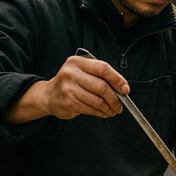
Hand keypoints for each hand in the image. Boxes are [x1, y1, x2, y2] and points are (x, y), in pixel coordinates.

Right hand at [4, 55, 129, 123]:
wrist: (50, 95)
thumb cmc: (72, 82)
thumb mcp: (83, 71)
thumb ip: (101, 76)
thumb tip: (122, 88)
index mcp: (77, 62)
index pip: (103, 68)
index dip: (117, 79)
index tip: (125, 89)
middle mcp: (71, 73)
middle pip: (101, 86)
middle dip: (115, 98)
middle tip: (120, 104)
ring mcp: (68, 89)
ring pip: (97, 101)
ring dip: (109, 107)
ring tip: (114, 110)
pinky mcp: (68, 103)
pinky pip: (91, 109)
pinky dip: (101, 113)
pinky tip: (105, 112)